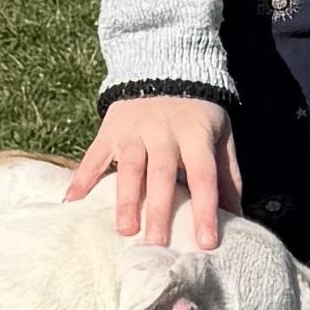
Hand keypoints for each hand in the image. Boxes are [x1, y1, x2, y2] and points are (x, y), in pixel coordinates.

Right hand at [67, 93, 239, 250]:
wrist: (165, 66)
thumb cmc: (197, 113)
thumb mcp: (220, 136)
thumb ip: (228, 175)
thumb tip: (237, 216)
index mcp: (195, 135)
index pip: (203, 176)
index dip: (206, 209)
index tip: (206, 242)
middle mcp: (163, 134)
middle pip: (162, 175)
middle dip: (160, 210)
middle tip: (157, 243)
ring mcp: (133, 132)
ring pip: (129, 169)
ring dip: (126, 200)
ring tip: (124, 230)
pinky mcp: (110, 130)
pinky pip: (94, 156)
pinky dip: (82, 178)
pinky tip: (72, 201)